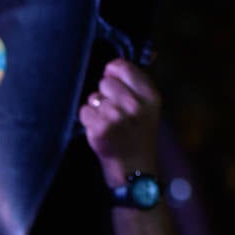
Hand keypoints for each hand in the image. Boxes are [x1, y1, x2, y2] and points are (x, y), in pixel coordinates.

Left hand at [79, 59, 160, 186]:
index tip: (115, 86)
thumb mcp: (148, 106)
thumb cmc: (138, 135)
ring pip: (93, 97)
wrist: (134, 170)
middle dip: (105, 94)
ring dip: (96, 110)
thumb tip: (111, 64)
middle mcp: (135, 105)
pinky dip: (88, 121)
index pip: (122, 67)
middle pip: (105, 81)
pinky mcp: (100, 130)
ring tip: (109, 124)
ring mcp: (117, 118)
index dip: (113, 73)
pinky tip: (100, 132)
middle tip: (115, 113)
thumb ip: (135, 82)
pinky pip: (84, 111)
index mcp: (150, 95)